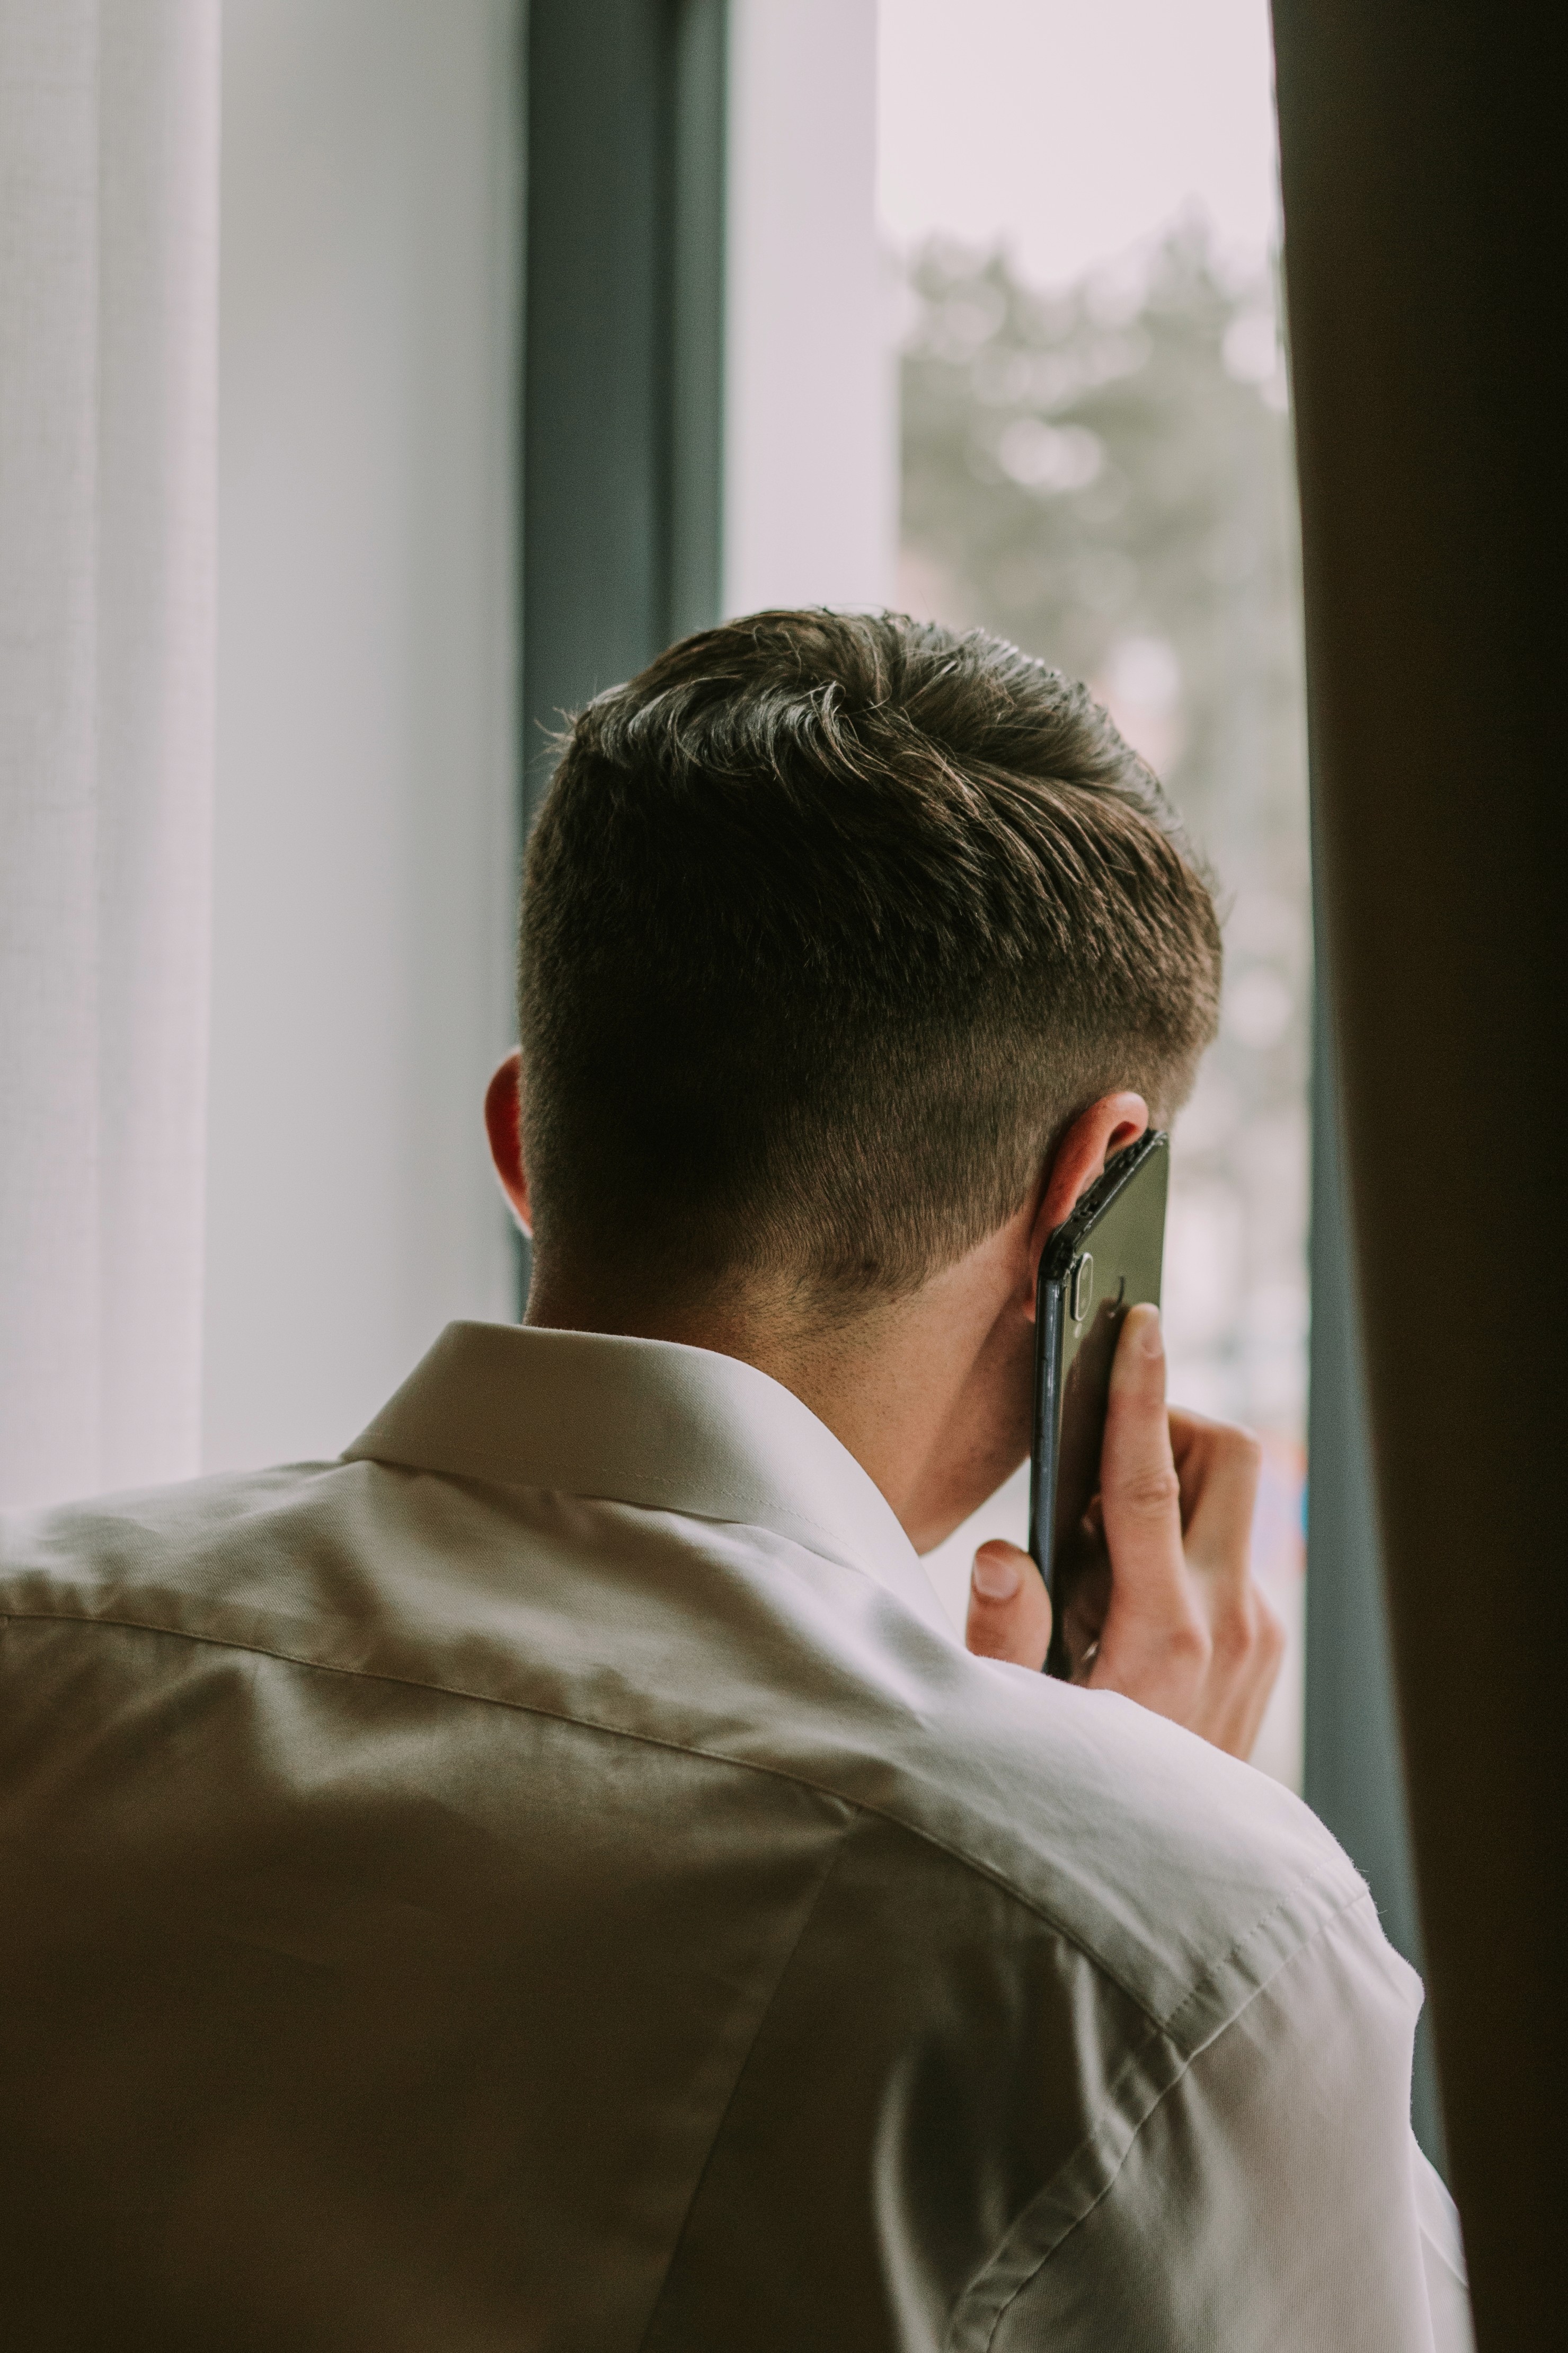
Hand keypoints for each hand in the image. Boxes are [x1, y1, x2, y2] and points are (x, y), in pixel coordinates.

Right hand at [963, 1303, 1285, 1760]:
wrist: (1163, 1877)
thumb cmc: (1067, 1791)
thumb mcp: (1011, 1720)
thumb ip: (1004, 1635)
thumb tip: (1004, 1552)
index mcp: (1162, 1633)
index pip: (1152, 1480)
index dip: (1141, 1392)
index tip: (1140, 1323)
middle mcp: (1227, 1623)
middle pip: (1227, 1459)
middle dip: (1171, 1424)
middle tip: (1102, 1459)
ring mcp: (1256, 1633)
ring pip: (1233, 1499)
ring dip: (1172, 1485)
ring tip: (1098, 1553)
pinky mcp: (1263, 1642)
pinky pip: (1229, 1549)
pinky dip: (1182, 1537)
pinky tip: (1125, 1595)